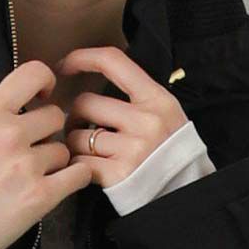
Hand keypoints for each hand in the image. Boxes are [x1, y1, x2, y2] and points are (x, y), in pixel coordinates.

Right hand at [0, 55, 97, 248]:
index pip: (34, 74)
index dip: (45, 83)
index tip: (42, 96)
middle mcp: (10, 133)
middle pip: (56, 116)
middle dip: (46, 132)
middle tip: (30, 149)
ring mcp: (27, 165)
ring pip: (63, 150)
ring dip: (53, 162)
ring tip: (30, 176)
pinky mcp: (40, 196)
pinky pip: (78, 176)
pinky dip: (74, 179)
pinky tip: (59, 185)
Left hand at [54, 45, 189, 187]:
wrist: (185, 191)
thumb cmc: (169, 151)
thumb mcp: (164, 114)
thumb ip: (135, 96)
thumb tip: (93, 77)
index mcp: (157, 99)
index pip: (113, 61)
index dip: (82, 58)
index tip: (64, 66)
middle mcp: (146, 122)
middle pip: (85, 103)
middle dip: (75, 115)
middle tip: (81, 127)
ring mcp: (132, 149)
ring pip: (76, 135)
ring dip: (74, 142)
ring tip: (87, 150)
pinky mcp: (118, 175)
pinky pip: (79, 162)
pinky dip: (77, 165)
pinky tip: (89, 167)